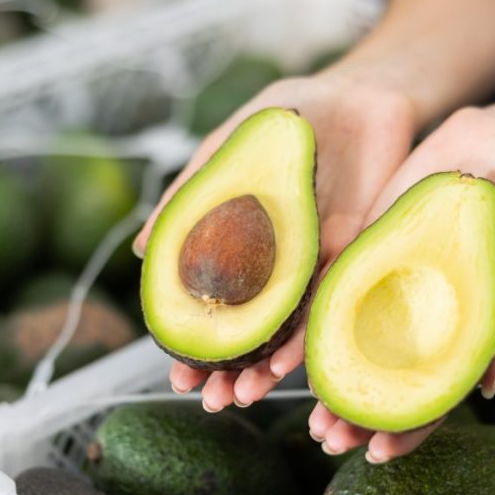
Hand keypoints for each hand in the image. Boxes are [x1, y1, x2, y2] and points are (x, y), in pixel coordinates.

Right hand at [133, 74, 417, 410]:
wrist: (357, 94)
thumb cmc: (284, 123)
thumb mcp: (226, 154)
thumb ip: (188, 197)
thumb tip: (138, 251)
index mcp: (245, 249)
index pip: (216, 309)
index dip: (195, 346)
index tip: (176, 377)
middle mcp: (280, 268)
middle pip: (253, 331)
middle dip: (230, 371)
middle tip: (209, 400)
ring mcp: (317, 266)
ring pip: (292, 329)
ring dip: (269, 366)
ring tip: (245, 395)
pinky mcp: (357, 254)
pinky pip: (334, 300)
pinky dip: (314, 333)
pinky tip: (295, 364)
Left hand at [309, 106, 494, 461]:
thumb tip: (484, 388)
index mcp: (462, 331)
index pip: (432, 393)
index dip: (408, 427)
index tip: (380, 454)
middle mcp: (419, 316)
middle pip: (381, 376)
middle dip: (351, 411)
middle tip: (324, 439)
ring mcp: (387, 284)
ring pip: (346, 341)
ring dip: (320, 374)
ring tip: (287, 402)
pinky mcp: (362, 248)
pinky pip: (328, 288)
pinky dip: (305, 318)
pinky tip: (279, 343)